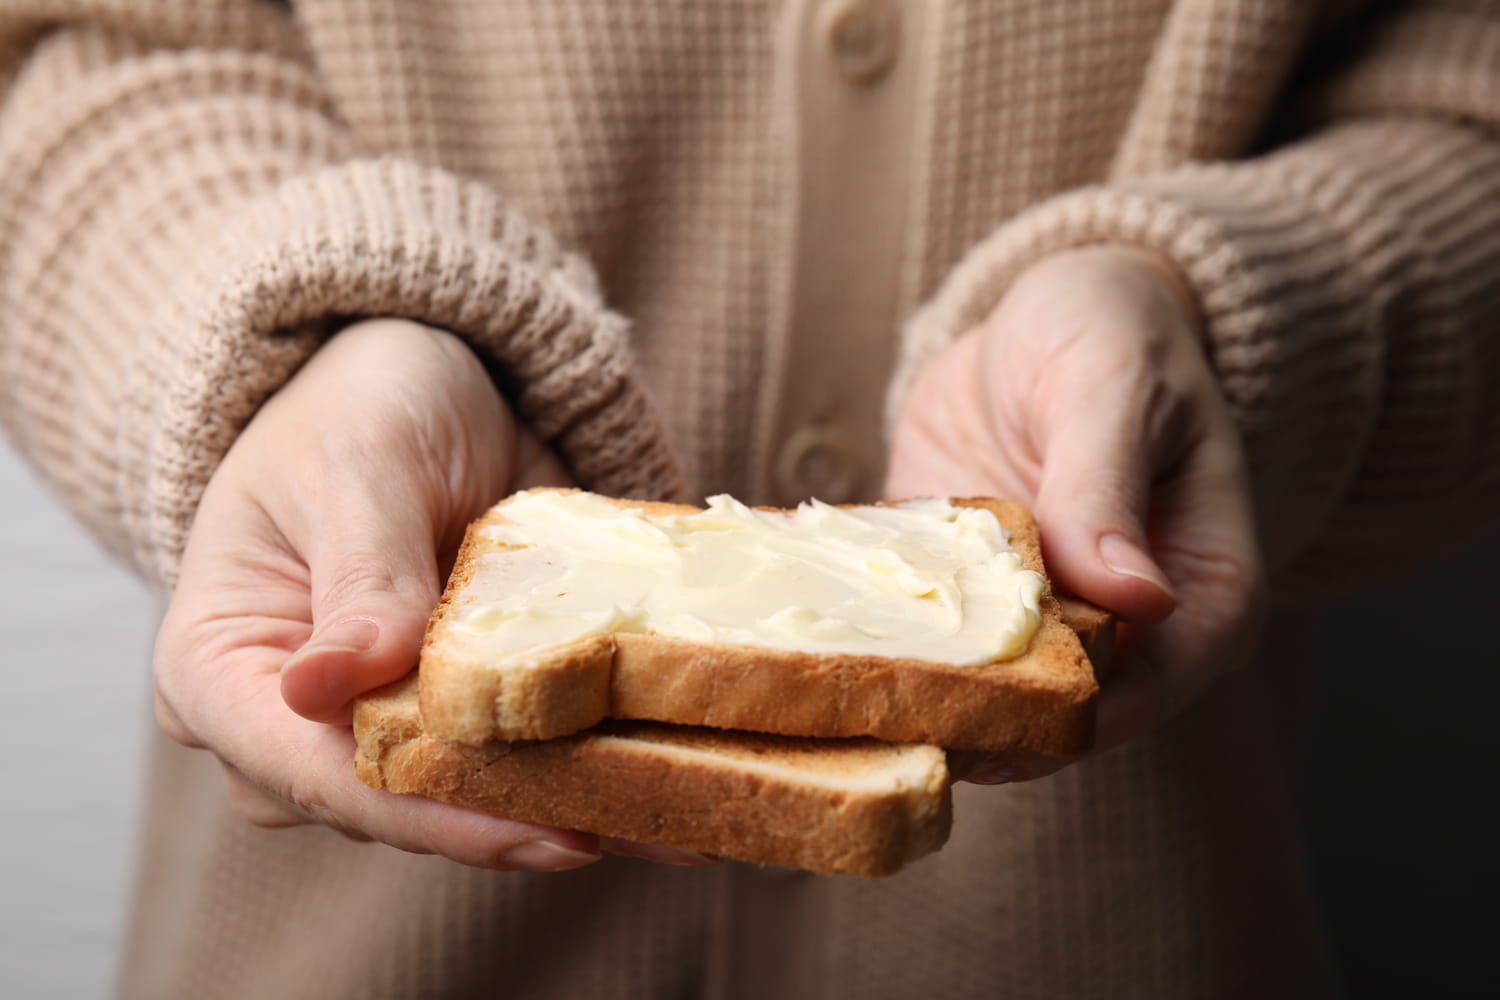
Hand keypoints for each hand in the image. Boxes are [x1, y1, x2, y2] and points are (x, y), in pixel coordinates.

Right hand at [154, 318, 713, 868]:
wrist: (423, 378)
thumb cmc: (360, 406)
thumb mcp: (356, 468)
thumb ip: (357, 576)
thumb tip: (322, 691)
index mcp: (222, 670)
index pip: (312, 772)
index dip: (428, 812)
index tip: (537, 829)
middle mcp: (296, 722)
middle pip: (396, 803)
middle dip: (514, 820)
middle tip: (634, 824)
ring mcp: (383, 721)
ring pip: (467, 796)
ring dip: (571, 809)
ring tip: (680, 824)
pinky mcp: (459, 710)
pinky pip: (520, 756)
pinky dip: (594, 773)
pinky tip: (674, 797)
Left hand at [887, 246, 1267, 779]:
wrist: (1045, 314)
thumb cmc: (1108, 332)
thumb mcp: (1111, 387)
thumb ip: (1108, 487)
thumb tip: (1138, 600)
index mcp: (1203, 591)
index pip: (1149, 690)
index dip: (1069, 721)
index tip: (986, 741)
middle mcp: (1127, 628)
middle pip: (1059, 712)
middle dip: (978, 726)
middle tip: (886, 729)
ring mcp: (1043, 620)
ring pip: (987, 695)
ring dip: (918, 701)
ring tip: (839, 712)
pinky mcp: (972, 602)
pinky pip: (928, 641)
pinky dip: (880, 649)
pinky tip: (820, 655)